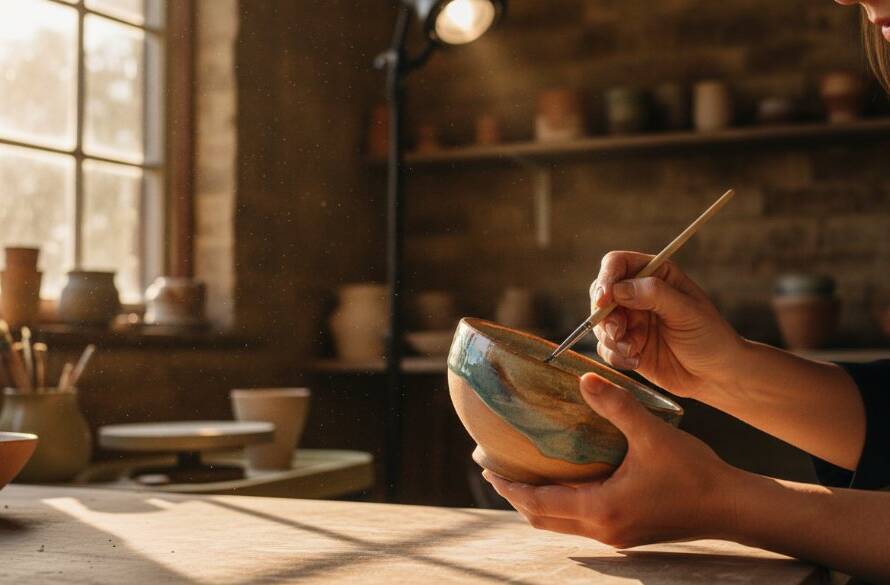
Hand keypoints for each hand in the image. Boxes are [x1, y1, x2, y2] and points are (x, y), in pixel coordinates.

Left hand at [483, 374, 739, 547]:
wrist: (732, 506)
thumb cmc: (694, 472)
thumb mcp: (652, 434)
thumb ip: (616, 405)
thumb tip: (585, 377)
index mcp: (601, 509)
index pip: (539, 502)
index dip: (510, 485)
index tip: (486, 468)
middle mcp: (603, 529)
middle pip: (541, 519)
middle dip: (516, 495)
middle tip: (494, 469)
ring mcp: (615, 536)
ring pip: (559, 524)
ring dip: (536, 503)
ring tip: (520, 475)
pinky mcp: (627, 533)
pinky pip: (578, 523)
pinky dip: (559, 506)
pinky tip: (562, 482)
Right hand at [590, 251, 742, 397]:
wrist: (716, 375)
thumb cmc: (710, 337)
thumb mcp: (687, 311)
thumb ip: (654, 295)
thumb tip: (619, 288)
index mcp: (655, 275)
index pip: (617, 264)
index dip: (605, 279)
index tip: (603, 300)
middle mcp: (637, 295)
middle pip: (600, 294)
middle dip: (604, 315)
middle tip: (618, 332)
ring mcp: (630, 321)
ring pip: (599, 323)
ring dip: (610, 338)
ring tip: (633, 350)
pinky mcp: (625, 345)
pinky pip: (605, 348)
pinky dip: (615, 356)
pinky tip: (637, 361)